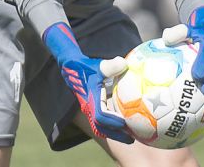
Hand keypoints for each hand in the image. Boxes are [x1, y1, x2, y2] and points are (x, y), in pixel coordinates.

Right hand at [43, 22, 132, 143]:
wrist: (71, 69)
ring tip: (131, 136)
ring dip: (115, 132)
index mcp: (91, 99)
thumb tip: (124, 63)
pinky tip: (126, 123)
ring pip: (101, 127)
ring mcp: (90, 109)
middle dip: (116, 134)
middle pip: (101, 127)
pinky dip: (113, 124)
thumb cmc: (85, 67)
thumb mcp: (98, 65)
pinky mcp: (92, 108)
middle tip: (132, 139)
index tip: (125, 124)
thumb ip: (110, 65)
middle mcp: (89, 108)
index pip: (100, 116)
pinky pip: (103, 121)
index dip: (112, 121)